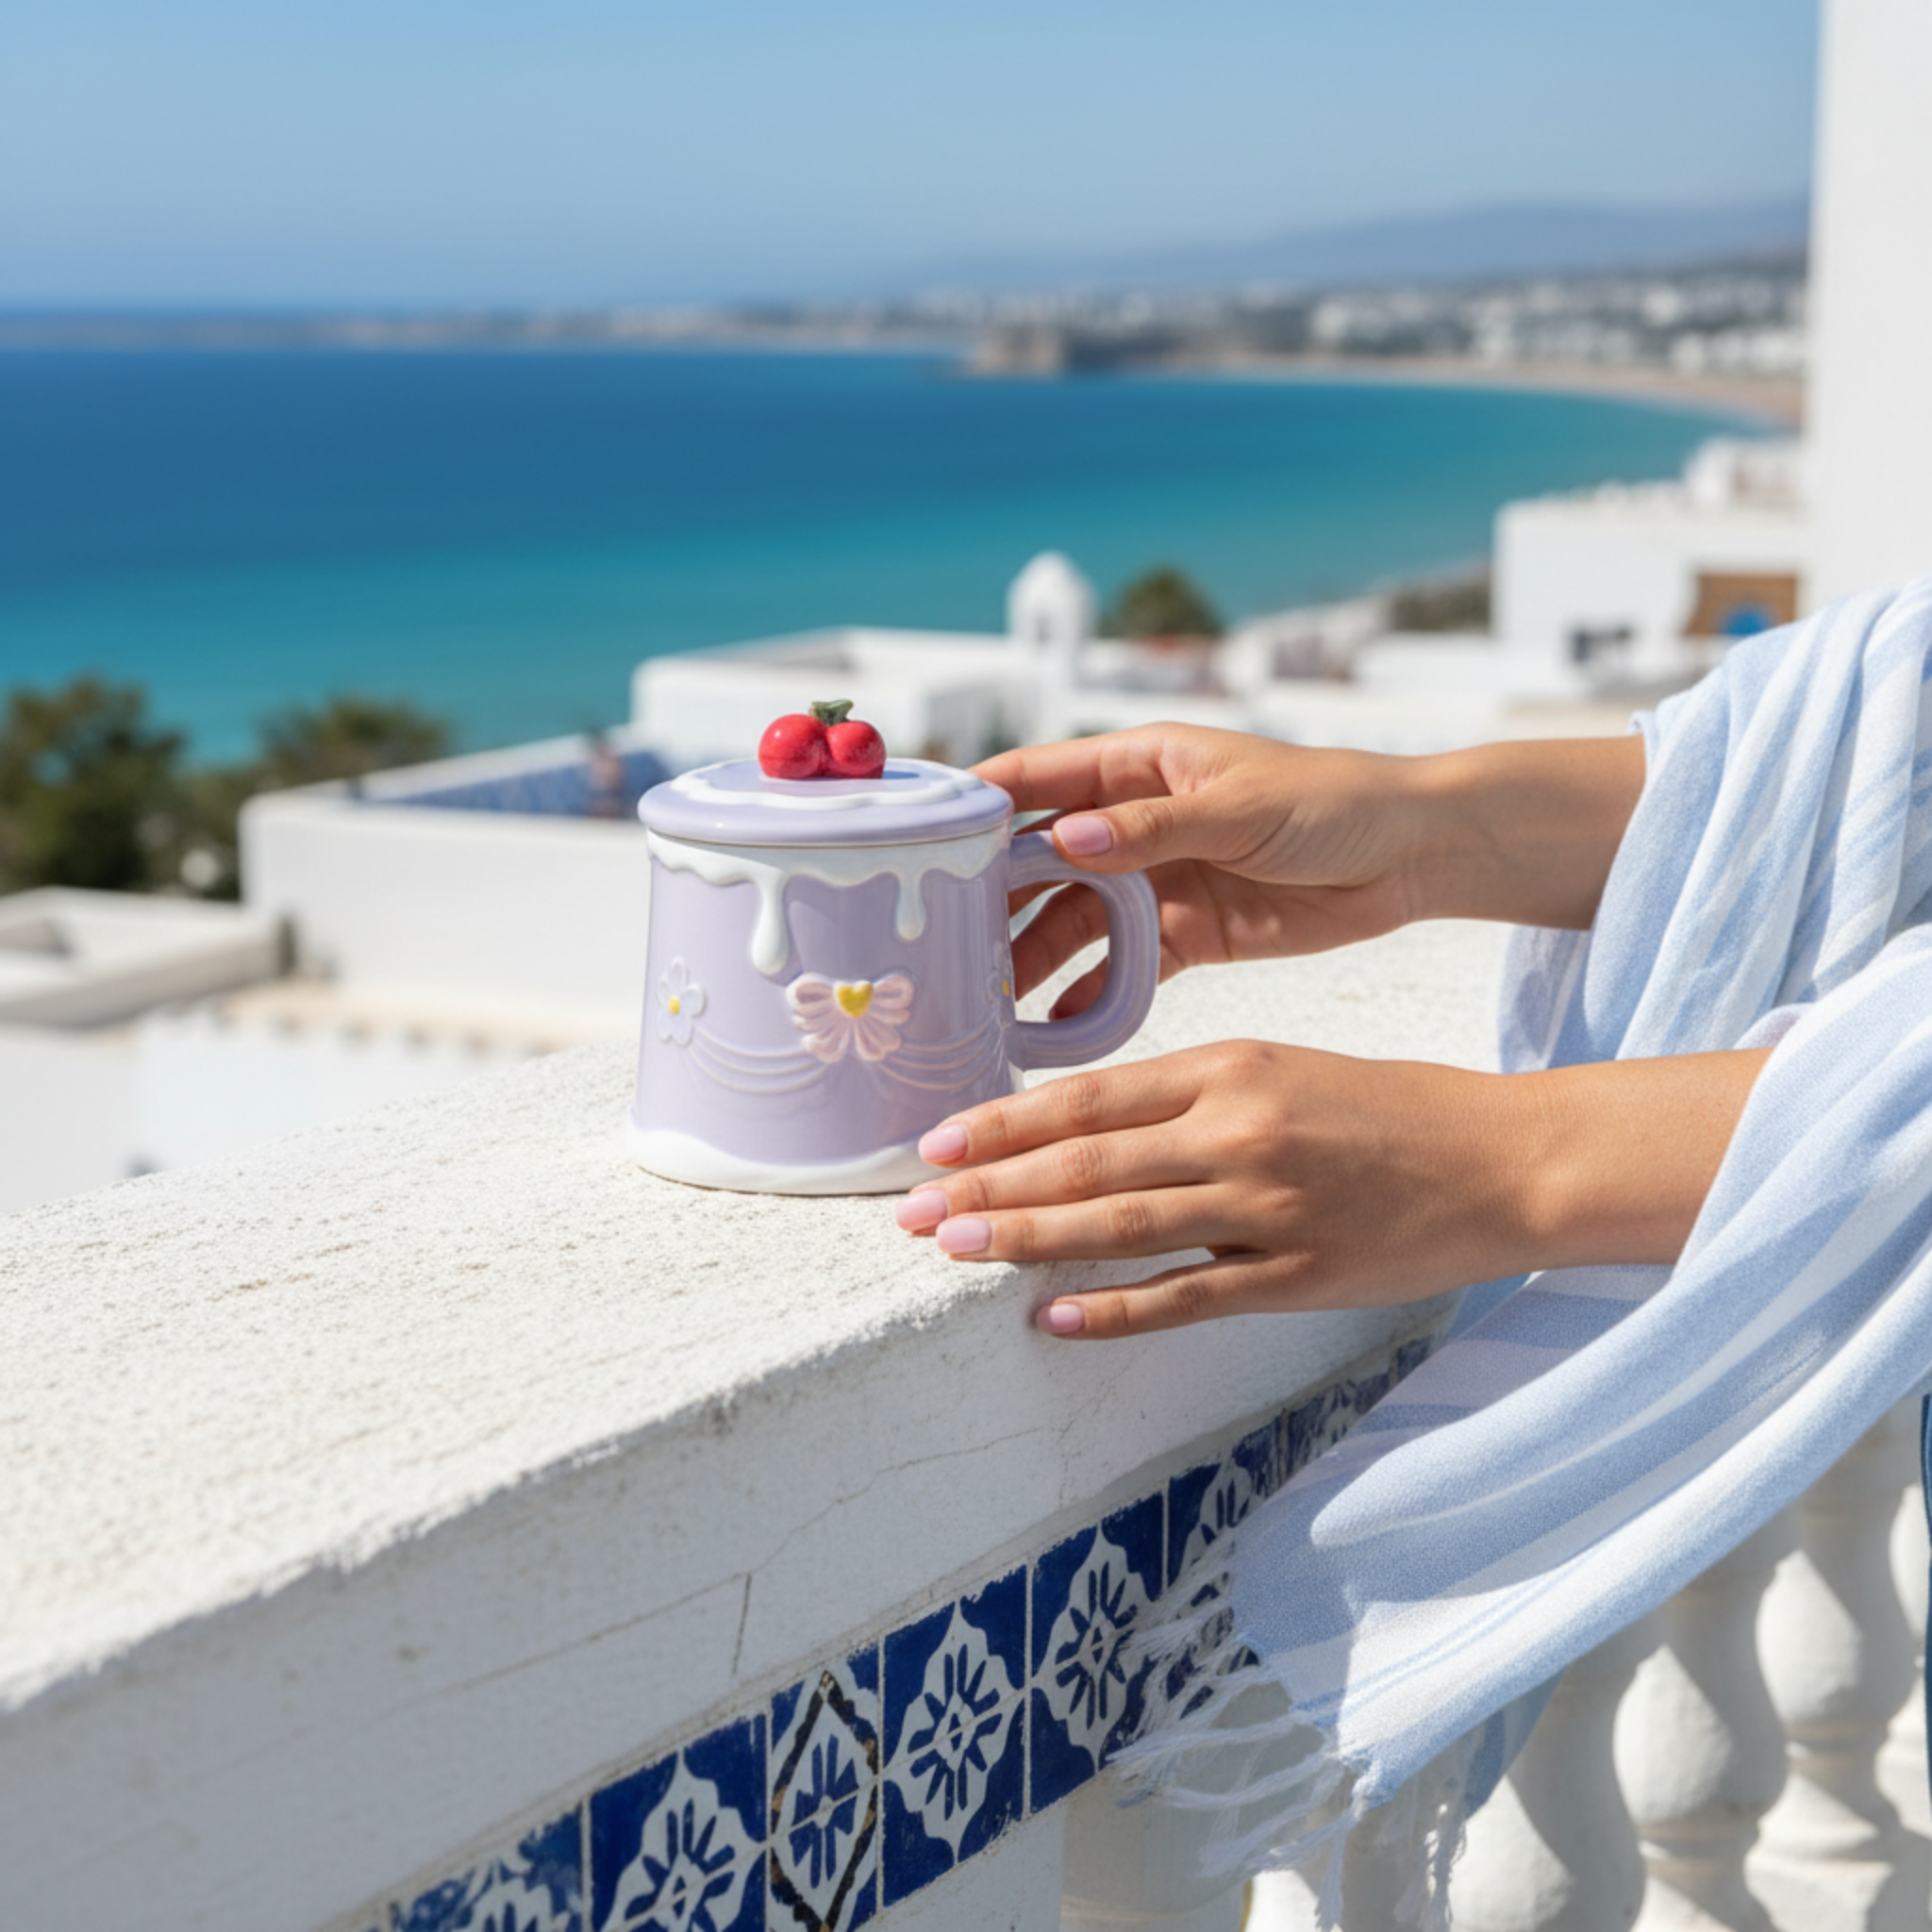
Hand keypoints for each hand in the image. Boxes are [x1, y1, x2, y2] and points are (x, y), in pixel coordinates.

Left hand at [894, 1043, 1768, 1339]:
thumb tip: (1083, 1129)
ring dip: (1025, 1240)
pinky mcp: (1297, 1277)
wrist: (1505, 1159)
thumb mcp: (1283, 1069)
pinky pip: (1186, 1297)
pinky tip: (1050, 1317)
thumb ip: (1188, 1094)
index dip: (1003, 1123)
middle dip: (988, 1189)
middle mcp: (1237, 1131)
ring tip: (953, 1251)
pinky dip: (1113, 1309)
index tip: (936, 1145)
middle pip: (1085, 1163)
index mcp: (1231, 1068)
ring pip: (1119, 1226)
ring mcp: (1266, 1209)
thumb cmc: (1391, 1108)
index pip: (1089, 1097)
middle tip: (912, 1213)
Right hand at [976, 726, 1645, 1016]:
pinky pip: (1121, 965)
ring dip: (1031, 956)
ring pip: (1072, 919)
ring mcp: (1155, 879)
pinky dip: (1089, 994)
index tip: (918, 839)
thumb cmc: (1333, 801)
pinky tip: (1055, 1025)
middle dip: (990, 900)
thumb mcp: (1239, 808)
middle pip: (1038, 860)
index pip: (1034, 778)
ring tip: (986, 1000)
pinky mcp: (1186, 933)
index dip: (973, 804)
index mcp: (1139, 766)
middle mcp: (1131, 821)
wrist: (1411, 855)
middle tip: (940, 946)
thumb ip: (1150, 828)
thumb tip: (1065, 838)